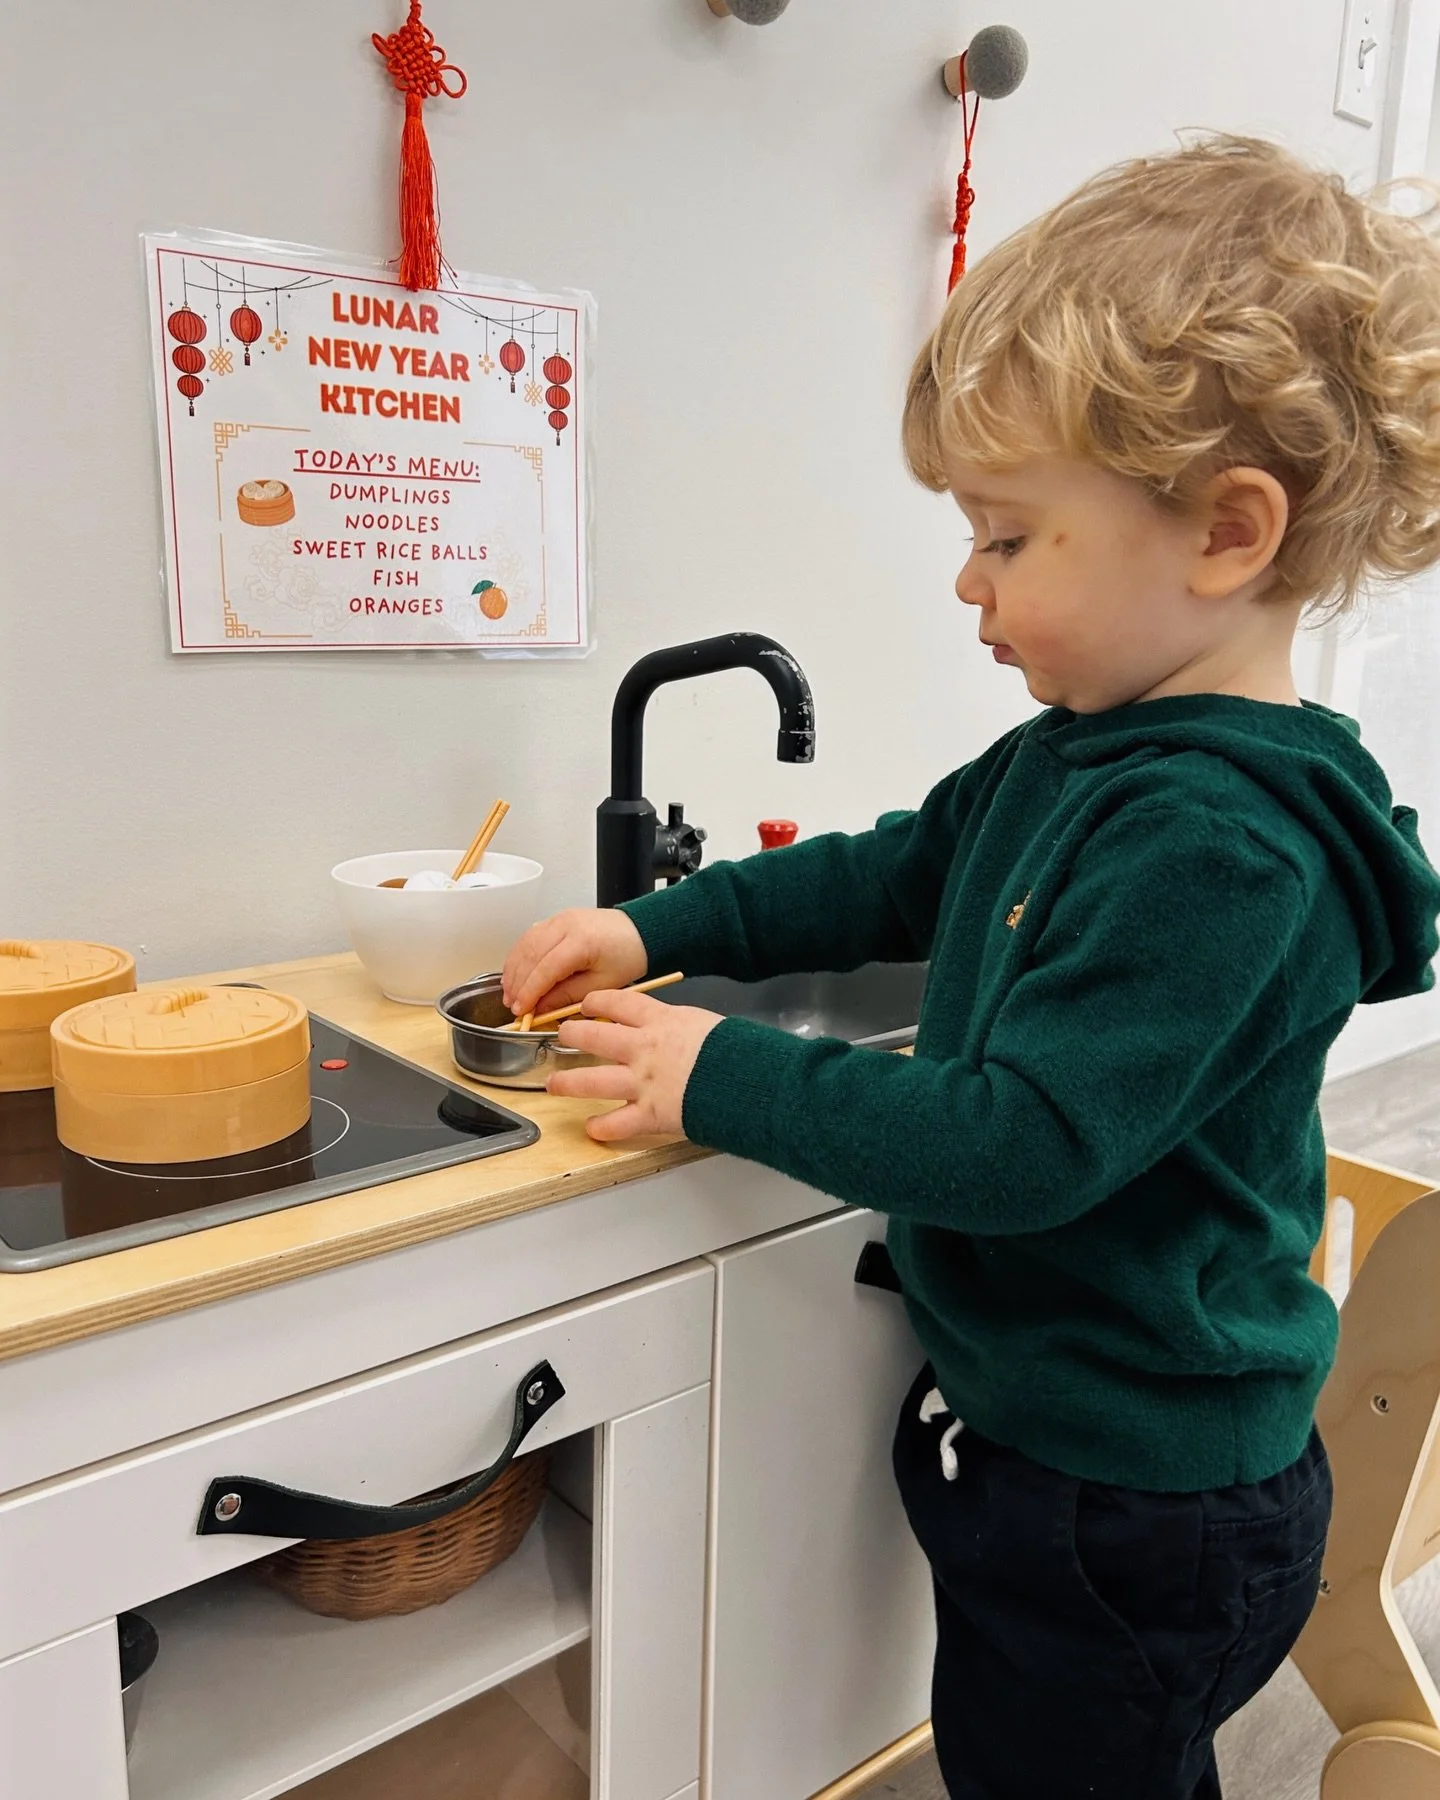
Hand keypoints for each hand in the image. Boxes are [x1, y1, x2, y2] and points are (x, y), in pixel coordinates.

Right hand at [502, 908, 647, 1019]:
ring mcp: (559, 918)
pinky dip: (519, 955)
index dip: (530, 992)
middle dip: (518, 984)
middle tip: (513, 1005)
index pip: (546, 969)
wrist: (640, 931)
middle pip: (530, 955)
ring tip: (510, 993)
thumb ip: (569, 996)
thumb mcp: (602, 984)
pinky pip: (530, 936)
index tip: (521, 1010)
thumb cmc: (628, 955)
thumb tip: (542, 1008)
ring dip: (514, 970)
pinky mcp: (556, 918)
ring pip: (525, 944)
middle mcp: (566, 925)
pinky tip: (516, 972)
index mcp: (582, 941)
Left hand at [548, 989, 723, 1142]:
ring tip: (555, 1083)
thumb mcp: (704, 1024)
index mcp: (661, 1022)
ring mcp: (642, 1083)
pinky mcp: (650, 1114)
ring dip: (568, 1083)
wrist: (746, 1079)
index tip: (586, 1004)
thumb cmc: (736, 1051)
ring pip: (592, 1080)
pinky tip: (593, 1127)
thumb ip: (680, 1026)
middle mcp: (644, 1049)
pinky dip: (602, 1127)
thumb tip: (673, 1028)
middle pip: (594, 1036)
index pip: (618, 1003)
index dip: (597, 1001)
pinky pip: (616, 1124)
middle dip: (572, 1034)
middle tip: (563, 1035)